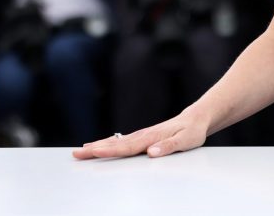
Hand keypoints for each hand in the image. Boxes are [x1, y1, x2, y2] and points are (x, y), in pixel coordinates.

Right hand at [72, 108, 209, 158]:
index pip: (126, 146)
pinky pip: (122, 142)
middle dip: (95, 149)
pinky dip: (109, 144)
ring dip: (98, 146)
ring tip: (81, 151)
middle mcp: (143, 135)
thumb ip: (168, 146)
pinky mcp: (143, 137)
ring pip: (116, 142)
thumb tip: (151, 152)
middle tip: (76, 154)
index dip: (108, 150)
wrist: (197, 118)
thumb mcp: (186, 140)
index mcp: (151, 137)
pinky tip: (100, 146)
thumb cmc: (192, 130)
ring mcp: (142, 135)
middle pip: (115, 144)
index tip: (92, 151)